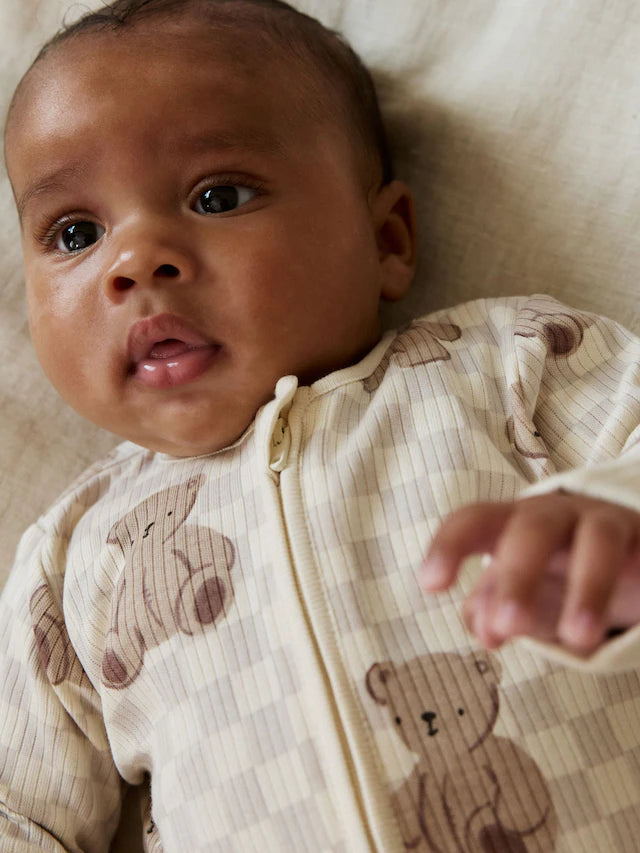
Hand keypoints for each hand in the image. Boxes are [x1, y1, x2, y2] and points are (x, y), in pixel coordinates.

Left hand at [420, 492, 639, 653]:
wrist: (627, 554)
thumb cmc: (557, 570)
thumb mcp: (519, 593)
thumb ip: (492, 608)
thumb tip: (484, 629)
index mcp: (510, 524)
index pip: (473, 521)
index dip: (449, 546)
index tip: (431, 585)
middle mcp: (554, 516)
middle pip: (530, 528)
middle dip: (517, 575)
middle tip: (509, 626)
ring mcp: (603, 522)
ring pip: (595, 540)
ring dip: (586, 588)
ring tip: (578, 640)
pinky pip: (636, 556)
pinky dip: (628, 584)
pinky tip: (619, 625)